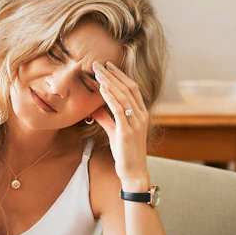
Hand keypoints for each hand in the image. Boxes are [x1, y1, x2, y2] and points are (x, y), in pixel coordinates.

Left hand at [90, 60, 150, 187]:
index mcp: (141, 113)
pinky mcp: (127, 131)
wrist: (133, 171)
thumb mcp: (114, 132)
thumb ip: (106, 118)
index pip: (132, 88)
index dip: (120, 75)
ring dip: (109, 82)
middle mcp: (141, 115)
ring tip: (97, 72)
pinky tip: (101, 88)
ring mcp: (136, 123)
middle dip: (112, 74)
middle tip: (99, 63)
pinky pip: (119, 110)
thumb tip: (94, 108)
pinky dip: (110, 97)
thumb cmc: (125, 152)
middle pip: (128, 88)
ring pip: (123, 96)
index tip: (108, 65)